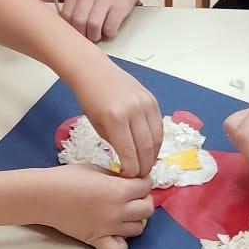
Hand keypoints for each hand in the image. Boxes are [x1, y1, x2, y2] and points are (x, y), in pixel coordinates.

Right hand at [37, 163, 154, 248]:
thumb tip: (129, 180)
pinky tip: (115, 233)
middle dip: (143, 199)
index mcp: (118, 190)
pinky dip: (121, 243)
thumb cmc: (66, 178)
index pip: (146, 187)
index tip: (137, 180)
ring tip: (124, 212)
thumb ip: (116, 177)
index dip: (143, 181)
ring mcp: (108, 228)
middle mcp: (117, 211)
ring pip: (138, 229)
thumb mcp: (96, 168)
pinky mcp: (96, 240)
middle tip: (134, 195)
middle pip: (147, 209)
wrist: (44, 195)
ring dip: (134, 219)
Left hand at [60, 0, 140, 42]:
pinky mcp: (119, 7)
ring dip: (96, 35)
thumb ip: (73, 10)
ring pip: (93, 26)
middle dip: (83, 35)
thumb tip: (69, 33)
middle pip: (78, 22)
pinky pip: (110, 27)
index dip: (70, 29)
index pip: (65, 16)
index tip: (76, 33)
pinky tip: (110, 29)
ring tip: (99, 34)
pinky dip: (109, 33)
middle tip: (88, 36)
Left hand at [66, 59, 161, 176]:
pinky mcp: (153, 100)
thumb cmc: (90, 99)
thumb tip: (128, 162)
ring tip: (147, 165)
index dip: (131, 170)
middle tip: (140, 177)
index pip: (129, 153)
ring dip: (153, 155)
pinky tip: (151, 149)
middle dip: (144, 166)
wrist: (94, 72)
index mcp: (115, 119)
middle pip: (146, 148)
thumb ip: (114, 144)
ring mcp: (146, 104)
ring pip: (157, 138)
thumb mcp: (96, 125)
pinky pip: (159, 126)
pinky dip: (157, 141)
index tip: (128, 177)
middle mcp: (134, 111)